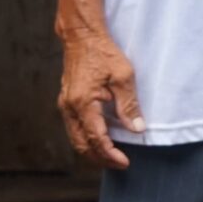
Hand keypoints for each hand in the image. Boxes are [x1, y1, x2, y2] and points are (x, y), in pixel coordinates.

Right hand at [58, 27, 143, 168]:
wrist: (82, 37)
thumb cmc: (103, 54)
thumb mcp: (124, 76)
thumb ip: (129, 104)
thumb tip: (137, 128)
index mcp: (83, 104)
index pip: (96, 138)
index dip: (110, 154)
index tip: (125, 162)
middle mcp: (70, 108)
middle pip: (82, 145)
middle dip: (100, 158)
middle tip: (119, 163)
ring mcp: (65, 106)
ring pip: (76, 139)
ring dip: (92, 151)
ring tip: (112, 156)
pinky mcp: (67, 102)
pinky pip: (75, 128)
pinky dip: (87, 138)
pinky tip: (102, 138)